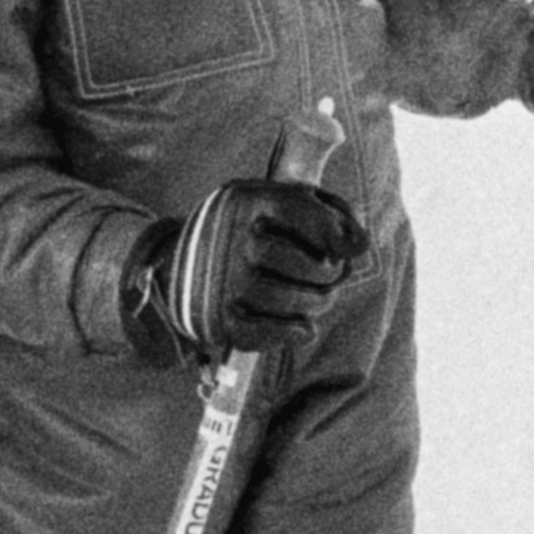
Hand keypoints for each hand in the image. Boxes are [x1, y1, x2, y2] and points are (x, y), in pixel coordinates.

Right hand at [122, 178, 364, 363]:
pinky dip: (292, 333)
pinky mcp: (215, 317)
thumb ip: (323, 213)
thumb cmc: (244, 231)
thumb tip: (359, 246)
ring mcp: (220, 280)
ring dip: (316, 304)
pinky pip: (265, 333)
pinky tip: (304, 327)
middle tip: (330, 278)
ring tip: (319, 300)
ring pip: (289, 300)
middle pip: (304, 264)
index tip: (349, 249)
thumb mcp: (272, 203)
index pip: (306, 212)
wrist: (174, 265)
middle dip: (329, 275)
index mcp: (245, 200)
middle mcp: (230, 238)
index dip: (337, 233)